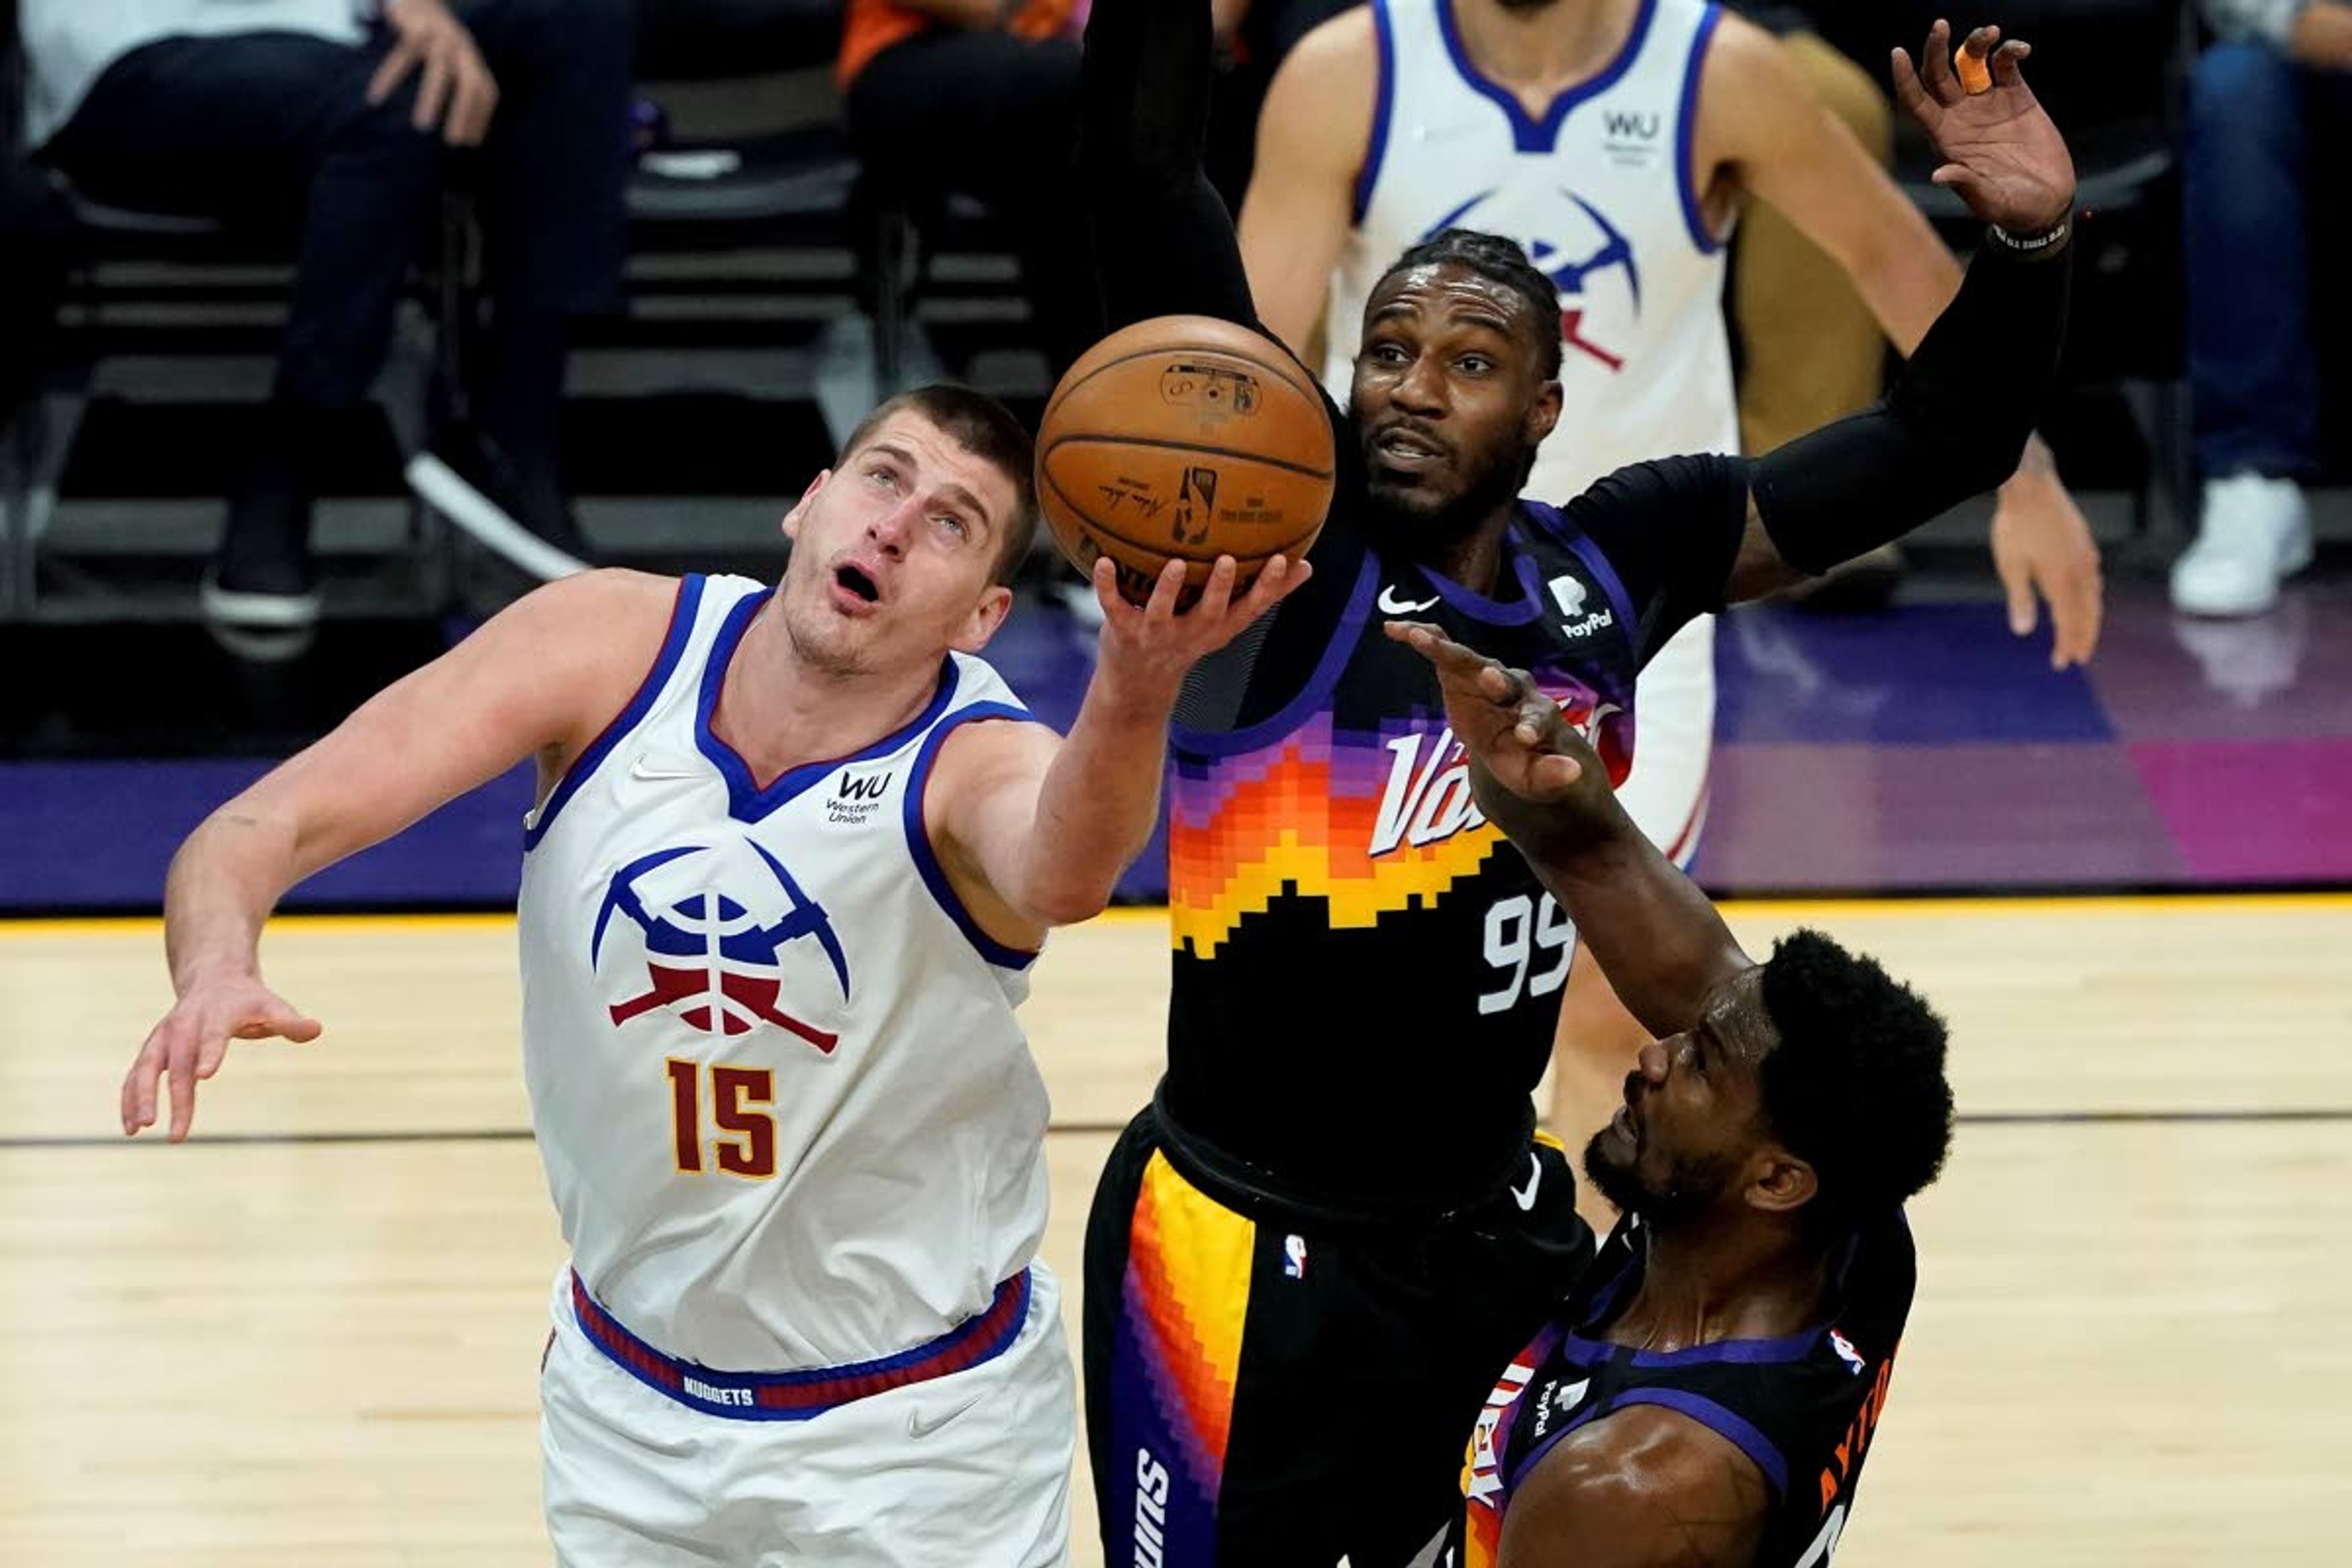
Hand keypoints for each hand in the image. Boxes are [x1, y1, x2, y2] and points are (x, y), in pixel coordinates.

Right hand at [122, 974, 322, 1140]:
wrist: (213, 979)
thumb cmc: (248, 1000)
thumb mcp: (273, 1007)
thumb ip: (291, 1023)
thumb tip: (317, 1029)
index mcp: (215, 1016)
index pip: (212, 1036)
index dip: (210, 1053)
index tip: (205, 1075)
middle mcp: (183, 1026)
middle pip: (176, 1063)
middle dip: (172, 1097)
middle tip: (173, 1131)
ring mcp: (163, 1038)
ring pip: (144, 1069)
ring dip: (139, 1098)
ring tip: (139, 1130)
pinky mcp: (151, 1050)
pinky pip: (135, 1076)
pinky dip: (129, 1099)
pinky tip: (130, 1128)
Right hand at [368, 0, 499, 146]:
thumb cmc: (436, 35)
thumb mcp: (454, 56)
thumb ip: (460, 81)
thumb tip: (461, 127)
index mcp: (473, 58)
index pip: (485, 93)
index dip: (481, 118)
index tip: (470, 144)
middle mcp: (462, 48)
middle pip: (470, 84)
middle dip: (464, 114)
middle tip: (453, 142)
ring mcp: (440, 37)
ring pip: (439, 70)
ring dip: (432, 100)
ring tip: (422, 128)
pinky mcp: (415, 28)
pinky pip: (402, 57)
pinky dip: (389, 77)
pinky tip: (376, 97)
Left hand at [1089, 553, 1312, 704]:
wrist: (1138, 687)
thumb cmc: (1189, 639)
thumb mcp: (1228, 624)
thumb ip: (1264, 595)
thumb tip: (1307, 567)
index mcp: (1218, 629)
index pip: (1249, 609)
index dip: (1268, 588)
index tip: (1283, 561)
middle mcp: (1189, 633)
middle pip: (1209, 613)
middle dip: (1219, 588)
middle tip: (1228, 560)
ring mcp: (1155, 635)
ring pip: (1162, 611)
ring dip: (1169, 589)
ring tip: (1176, 563)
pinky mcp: (1122, 631)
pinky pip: (1114, 606)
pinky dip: (1108, 586)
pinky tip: (1105, 562)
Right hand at [1383, 620, 1597, 805]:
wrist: (1510, 741)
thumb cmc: (1525, 760)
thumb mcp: (1538, 777)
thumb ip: (1552, 775)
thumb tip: (1573, 772)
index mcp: (1536, 715)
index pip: (1537, 718)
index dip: (1531, 725)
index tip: (1524, 737)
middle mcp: (1514, 688)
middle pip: (1505, 680)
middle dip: (1496, 680)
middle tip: (1489, 677)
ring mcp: (1486, 674)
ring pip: (1468, 660)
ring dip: (1445, 649)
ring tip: (1419, 638)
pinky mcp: (1460, 669)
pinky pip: (1441, 650)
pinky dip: (1421, 638)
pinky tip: (1395, 629)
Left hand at [1892, 19, 2075, 233]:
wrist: (2045, 202)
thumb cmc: (2011, 208)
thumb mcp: (1988, 200)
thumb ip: (1966, 184)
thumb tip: (1940, 174)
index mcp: (1945, 138)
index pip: (1916, 101)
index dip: (1904, 78)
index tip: (1897, 52)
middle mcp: (1960, 116)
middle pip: (1939, 74)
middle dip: (1936, 49)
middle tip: (1940, 25)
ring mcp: (1988, 103)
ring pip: (1972, 63)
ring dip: (1976, 43)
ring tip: (1989, 33)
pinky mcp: (2017, 96)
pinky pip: (2007, 65)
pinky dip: (2010, 51)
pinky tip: (2019, 50)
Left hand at [1991, 450, 2101, 668]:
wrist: (2032, 486)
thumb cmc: (2016, 525)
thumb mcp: (2011, 566)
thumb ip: (2020, 599)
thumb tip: (2023, 631)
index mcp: (2062, 579)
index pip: (2068, 621)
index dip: (2066, 644)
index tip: (2063, 663)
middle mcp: (2081, 569)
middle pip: (2088, 612)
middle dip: (2084, 637)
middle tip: (2079, 657)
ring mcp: (2086, 556)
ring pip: (2094, 595)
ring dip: (2090, 619)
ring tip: (2084, 635)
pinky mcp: (2086, 544)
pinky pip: (2093, 578)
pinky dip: (2091, 596)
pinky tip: (2088, 598)